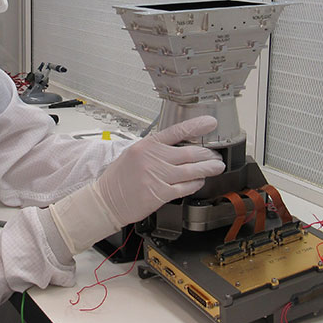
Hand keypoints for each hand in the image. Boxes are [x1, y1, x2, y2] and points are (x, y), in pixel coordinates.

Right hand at [93, 115, 224, 228]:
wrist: (106, 200)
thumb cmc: (119, 178)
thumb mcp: (133, 153)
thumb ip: (155, 149)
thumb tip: (179, 145)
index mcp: (147, 145)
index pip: (177, 131)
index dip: (197, 126)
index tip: (210, 123)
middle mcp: (153, 159)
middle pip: (190, 153)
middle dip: (208, 154)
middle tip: (216, 154)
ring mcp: (158, 177)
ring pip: (192, 171)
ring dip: (208, 169)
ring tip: (216, 167)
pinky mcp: (160, 194)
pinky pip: (185, 188)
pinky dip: (195, 184)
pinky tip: (199, 181)